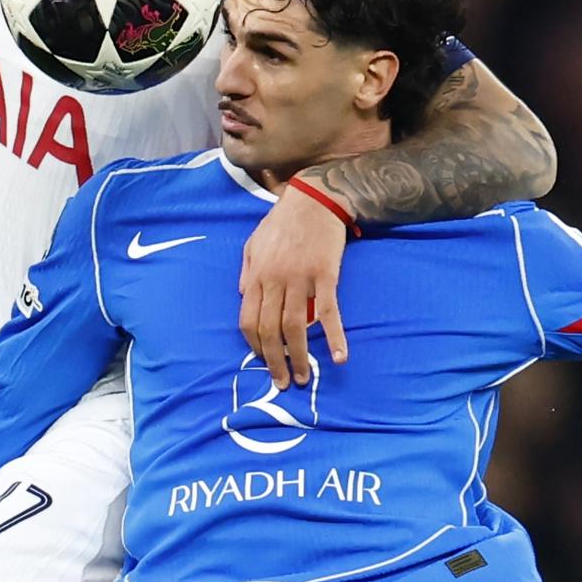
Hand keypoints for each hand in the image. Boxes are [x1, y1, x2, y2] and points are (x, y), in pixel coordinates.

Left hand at [240, 183, 348, 388]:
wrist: (314, 199)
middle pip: (270, 330)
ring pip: (296, 327)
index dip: (255, 346)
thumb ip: (247, 271)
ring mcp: (300, 279)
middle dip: (275, 361)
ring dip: (299, 357)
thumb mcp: (254, 242)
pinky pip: (329, 312)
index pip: (249, 320)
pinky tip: (338, 356)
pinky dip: (334, 337)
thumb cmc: (282, 220)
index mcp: (256, 275)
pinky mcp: (325, 276)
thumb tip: (242, 296)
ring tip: (303, 377)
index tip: (264, 361)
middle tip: (282, 382)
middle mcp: (275, 280)